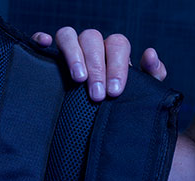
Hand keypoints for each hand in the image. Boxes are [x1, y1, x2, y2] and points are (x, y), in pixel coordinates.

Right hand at [31, 28, 166, 100]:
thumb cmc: (119, 109)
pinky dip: (42, 39)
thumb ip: (152, 77)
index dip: (117, 65)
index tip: (115, 92)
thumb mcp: (140, 97)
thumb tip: (150, 54)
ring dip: (74, 55)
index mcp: (113, 53)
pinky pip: (42, 39)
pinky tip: (45, 46)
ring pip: (69, 35)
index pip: (117, 44)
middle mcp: (92, 48)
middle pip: (93, 39)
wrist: (100, 131)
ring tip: (78, 80)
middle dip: (97, 67)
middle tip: (98, 95)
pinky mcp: (49, 59)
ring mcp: (70, 51)